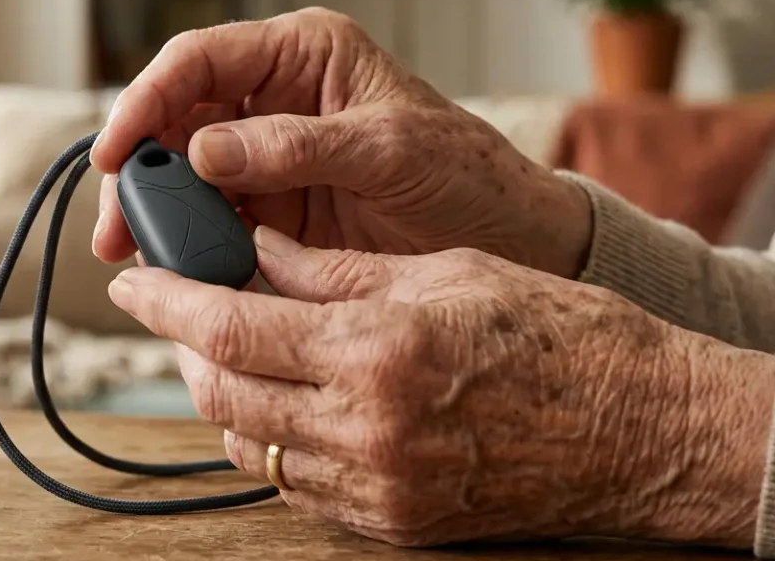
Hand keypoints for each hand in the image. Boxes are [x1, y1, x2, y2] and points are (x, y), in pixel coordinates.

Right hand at [91, 7, 590, 278]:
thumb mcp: (390, 151)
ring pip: (184, 174)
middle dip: (139, 169)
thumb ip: (299, 146)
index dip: (146, 100)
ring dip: (157, 214)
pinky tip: (179, 275)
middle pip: (176, 120)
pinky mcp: (274, 208)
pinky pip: (213, 220)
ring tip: (136, 259)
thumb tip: (204, 149)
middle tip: (119, 229)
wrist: (510, 241)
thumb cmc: (466, 175)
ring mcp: (271, 156)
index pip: (201, 61)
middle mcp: (276, 98)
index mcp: (305, 54)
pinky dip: (190, 246)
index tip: (117, 150)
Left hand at [106, 227, 774, 548]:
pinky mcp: (394, 522)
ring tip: (233, 352)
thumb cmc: (558, 333)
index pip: (229, 327)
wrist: (641, 428)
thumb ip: (334, 268)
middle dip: (183, 351)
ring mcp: (377, 486)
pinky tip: (285, 404)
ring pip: (250, 446)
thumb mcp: (442, 271)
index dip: (167, 302)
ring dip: (224, 398)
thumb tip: (255, 252)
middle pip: (222, 395)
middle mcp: (365, 427)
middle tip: (179, 312)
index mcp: (375, 348)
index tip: (133, 285)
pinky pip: (297, 487)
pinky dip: (272, 442)